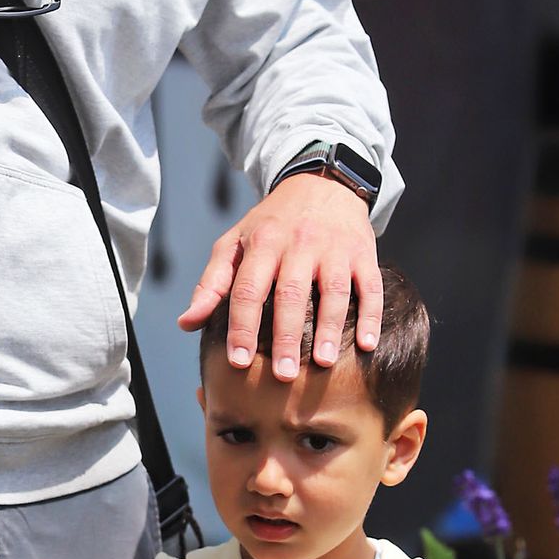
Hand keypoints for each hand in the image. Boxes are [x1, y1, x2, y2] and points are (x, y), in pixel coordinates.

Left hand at [178, 172, 381, 378]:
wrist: (321, 183)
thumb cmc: (271, 223)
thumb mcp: (235, 243)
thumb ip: (212, 284)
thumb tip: (186, 324)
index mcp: (263, 243)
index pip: (248, 290)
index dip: (242, 327)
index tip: (239, 361)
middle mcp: (300, 244)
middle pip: (292, 295)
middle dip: (287, 337)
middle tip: (283, 376)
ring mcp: (335, 248)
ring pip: (334, 292)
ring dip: (330, 329)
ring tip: (323, 363)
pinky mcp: (363, 252)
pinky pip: (370, 286)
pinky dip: (372, 316)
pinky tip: (368, 345)